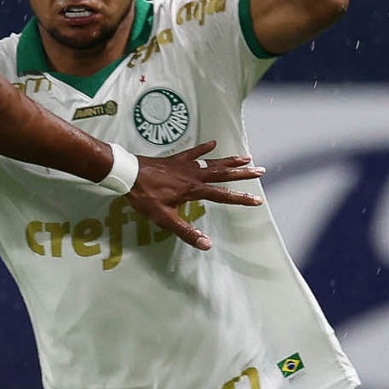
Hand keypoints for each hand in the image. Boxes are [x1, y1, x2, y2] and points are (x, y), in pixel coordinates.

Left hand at [127, 142, 263, 250]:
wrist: (128, 174)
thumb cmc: (145, 197)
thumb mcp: (164, 219)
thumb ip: (186, 232)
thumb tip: (206, 244)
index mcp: (194, 190)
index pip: (223, 195)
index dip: (241, 198)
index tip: (258, 200)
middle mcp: (194, 175)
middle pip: (223, 173)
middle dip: (243, 173)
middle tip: (261, 170)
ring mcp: (185, 165)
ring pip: (213, 162)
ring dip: (230, 160)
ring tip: (246, 158)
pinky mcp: (175, 159)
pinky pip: (194, 152)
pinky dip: (204, 148)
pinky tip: (213, 143)